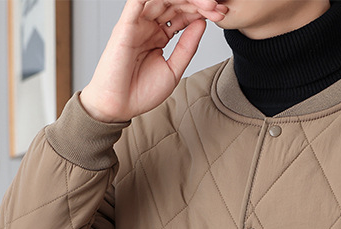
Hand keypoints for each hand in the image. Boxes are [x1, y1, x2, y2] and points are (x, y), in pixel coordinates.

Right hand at [80, 0, 227, 122]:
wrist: (119, 105)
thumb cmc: (141, 92)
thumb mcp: (174, 69)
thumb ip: (187, 46)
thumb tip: (202, 23)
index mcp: (159, 35)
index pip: (183, 14)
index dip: (202, 12)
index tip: (221, 15)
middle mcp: (149, 25)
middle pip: (176, 3)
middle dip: (199, 3)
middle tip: (218, 8)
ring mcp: (138, 22)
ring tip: (207, 4)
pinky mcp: (127, 22)